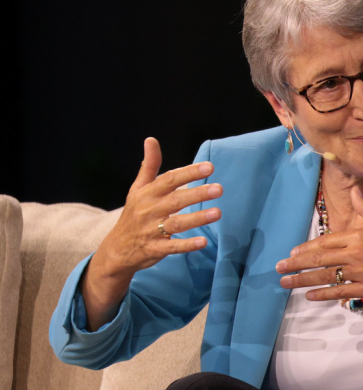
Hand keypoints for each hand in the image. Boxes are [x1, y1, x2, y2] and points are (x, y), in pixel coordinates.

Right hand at [82, 137, 222, 330]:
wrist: (116, 249)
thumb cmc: (133, 214)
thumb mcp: (137, 189)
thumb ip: (149, 166)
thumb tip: (151, 139)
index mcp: (147, 194)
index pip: (169, 180)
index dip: (189, 173)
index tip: (209, 167)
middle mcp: (149, 211)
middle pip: (175, 200)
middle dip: (197, 194)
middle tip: (219, 189)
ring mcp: (151, 231)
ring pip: (176, 223)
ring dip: (197, 218)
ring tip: (218, 213)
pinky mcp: (154, 249)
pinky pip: (172, 246)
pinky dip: (187, 245)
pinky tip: (203, 242)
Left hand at [276, 187, 362, 300]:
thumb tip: (355, 190)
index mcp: (360, 236)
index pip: (325, 242)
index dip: (306, 248)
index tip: (292, 253)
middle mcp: (357, 254)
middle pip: (319, 259)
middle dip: (296, 264)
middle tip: (279, 268)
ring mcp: (362, 272)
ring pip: (325, 276)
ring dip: (303, 280)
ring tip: (286, 283)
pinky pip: (340, 292)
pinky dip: (323, 294)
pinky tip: (309, 296)